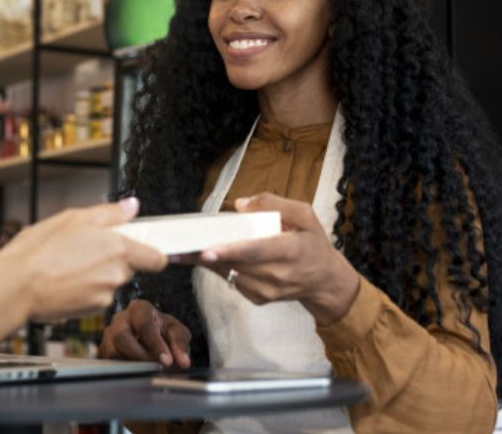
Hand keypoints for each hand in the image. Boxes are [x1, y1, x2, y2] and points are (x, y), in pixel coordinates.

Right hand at [0, 198, 166, 322]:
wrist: (14, 288)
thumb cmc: (38, 252)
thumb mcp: (73, 218)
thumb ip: (110, 213)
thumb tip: (131, 207)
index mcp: (118, 249)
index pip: (157, 258)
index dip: (151, 252)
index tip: (143, 247)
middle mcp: (117, 275)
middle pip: (129, 267)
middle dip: (113, 259)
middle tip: (86, 248)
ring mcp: (104, 295)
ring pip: (110, 282)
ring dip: (96, 274)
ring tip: (68, 264)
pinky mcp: (90, 311)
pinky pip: (96, 296)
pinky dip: (84, 289)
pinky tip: (64, 280)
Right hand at [99, 299, 191, 367]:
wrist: (148, 334)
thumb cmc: (162, 330)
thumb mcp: (176, 332)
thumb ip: (180, 344)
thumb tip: (183, 362)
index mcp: (139, 309)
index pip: (145, 326)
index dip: (156, 345)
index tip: (168, 361)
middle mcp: (120, 319)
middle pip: (122, 337)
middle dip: (140, 355)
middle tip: (156, 367)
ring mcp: (109, 335)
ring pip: (112, 352)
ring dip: (131, 364)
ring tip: (148, 371)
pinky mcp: (104, 350)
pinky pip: (109, 363)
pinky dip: (123, 371)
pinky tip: (137, 374)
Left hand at [198, 193, 360, 325]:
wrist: (323, 280)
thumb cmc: (312, 243)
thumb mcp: (305, 215)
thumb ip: (274, 203)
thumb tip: (241, 204)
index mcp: (290, 251)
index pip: (256, 251)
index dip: (231, 251)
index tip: (207, 250)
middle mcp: (277, 275)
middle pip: (236, 264)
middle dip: (205, 255)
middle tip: (178, 245)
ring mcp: (267, 291)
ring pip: (229, 274)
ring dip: (206, 262)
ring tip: (182, 250)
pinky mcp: (258, 299)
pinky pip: (231, 281)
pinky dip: (219, 268)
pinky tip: (208, 257)